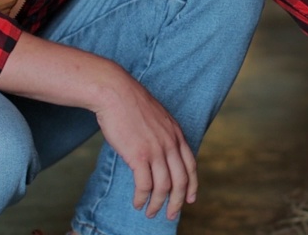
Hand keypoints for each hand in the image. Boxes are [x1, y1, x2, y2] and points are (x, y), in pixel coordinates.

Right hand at [93, 72, 197, 219]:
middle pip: (181, 181)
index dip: (192, 185)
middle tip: (170, 215)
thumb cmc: (130, 103)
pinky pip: (144, 185)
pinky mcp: (138, 155)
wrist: (115, 92)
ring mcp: (156, 150)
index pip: (191, 165)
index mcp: (176, 133)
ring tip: (150, 213)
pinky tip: (137, 203)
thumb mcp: (157, 116)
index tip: (190, 199)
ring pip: (163, 187)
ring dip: (157, 204)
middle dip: (177, 202)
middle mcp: (170, 143)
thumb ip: (163, 134)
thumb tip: (160, 151)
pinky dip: (142, 198)